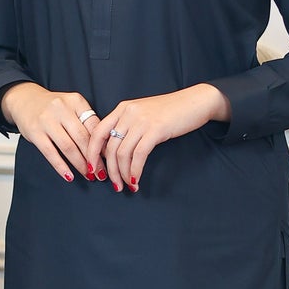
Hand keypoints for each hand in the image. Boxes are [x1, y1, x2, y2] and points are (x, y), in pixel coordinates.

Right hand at [0, 82, 100, 183]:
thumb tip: (103, 148)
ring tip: (88, 175)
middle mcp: (62, 108)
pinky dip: (61, 167)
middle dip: (94, 158)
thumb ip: (86, 122)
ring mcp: (47, 120)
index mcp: (76, 101)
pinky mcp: (35, 132)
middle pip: (83, 138)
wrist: (25, 99)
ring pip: (68, 147)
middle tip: (101, 172)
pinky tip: (68, 176)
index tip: (108, 158)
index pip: (94, 125)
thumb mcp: (72, 107)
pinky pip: (50, 153)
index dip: (103, 144)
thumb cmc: (53, 108)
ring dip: (80, 164)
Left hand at [85, 84, 231, 191]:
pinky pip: (139, 155)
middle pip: (109, 147)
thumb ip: (127, 127)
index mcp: (121, 109)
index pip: (97, 133)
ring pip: (122, 153)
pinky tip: (136, 180)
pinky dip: (135, 170)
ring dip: (123, 174)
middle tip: (114, 184)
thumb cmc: (169, 111)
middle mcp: (128, 113)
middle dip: (110, 170)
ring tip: (127, 185)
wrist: (195, 102)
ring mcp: (141, 120)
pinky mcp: (155, 129)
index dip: (92, 153)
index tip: (93, 170)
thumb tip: (113, 152)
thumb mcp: (142, 114)